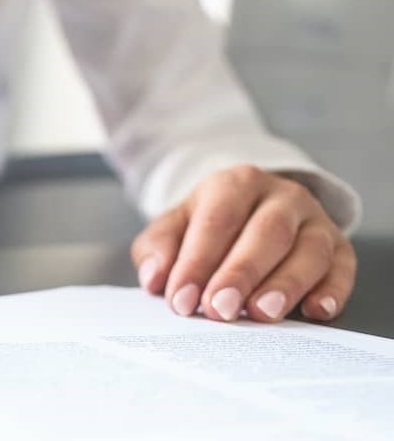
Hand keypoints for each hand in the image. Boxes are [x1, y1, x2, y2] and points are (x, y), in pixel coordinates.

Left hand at [131, 165, 354, 322]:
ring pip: (309, 250)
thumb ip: (157, 249)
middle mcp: (282, 196)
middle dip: (241, 274)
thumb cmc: (207, 226)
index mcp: (235, 184)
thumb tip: (155, 279)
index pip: (217, 221)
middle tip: (220, 310)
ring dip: (286, 284)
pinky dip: (333, 291)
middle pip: (267, 233)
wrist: (249, 210)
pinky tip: (315, 312)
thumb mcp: (173, 227)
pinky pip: (343, 268)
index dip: (198, 262)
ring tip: (261, 314)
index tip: (181, 299)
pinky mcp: (340, 247)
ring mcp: (315, 220)